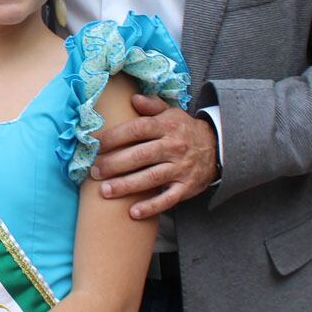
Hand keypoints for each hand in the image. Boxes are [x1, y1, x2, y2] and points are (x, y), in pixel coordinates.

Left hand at [93, 96, 218, 219]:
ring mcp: (181, 168)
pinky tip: (133, 212)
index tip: (95, 145)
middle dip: (114, 164)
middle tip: (94, 171)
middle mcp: (174, 147)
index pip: (137, 129)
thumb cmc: (184, 130)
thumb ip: (152, 105)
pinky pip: (167, 199)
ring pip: (150, 178)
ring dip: (126, 186)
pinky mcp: (186, 188)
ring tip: (105, 191)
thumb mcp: (172, 113)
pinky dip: (151, 207)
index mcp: (167, 126)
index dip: (114, 137)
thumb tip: (133, 98)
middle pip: (140, 156)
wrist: (217, 148)